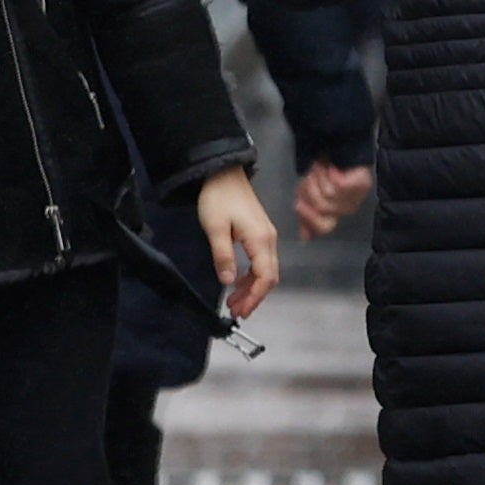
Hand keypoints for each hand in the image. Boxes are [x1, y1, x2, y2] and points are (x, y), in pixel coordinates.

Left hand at [198, 166, 280, 319]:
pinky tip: (237, 282)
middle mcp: (269, 240)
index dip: (255, 297)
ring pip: (266, 270)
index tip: (241, 310)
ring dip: (252, 287)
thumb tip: (228, 281)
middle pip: (269, 277)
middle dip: (254, 296)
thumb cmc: (218, 198)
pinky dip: (251, 276)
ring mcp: (266, 236)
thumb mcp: (215, 228)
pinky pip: (261, 261)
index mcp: (260, 239)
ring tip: (234, 301)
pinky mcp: (260, 234)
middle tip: (235, 310)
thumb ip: (223, 255)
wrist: (223, 174)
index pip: (265, 277)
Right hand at [294, 160, 374, 238]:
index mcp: (334, 214)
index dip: (309, 217)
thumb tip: (304, 238)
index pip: (323, 227)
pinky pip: (337, 185)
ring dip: (318, 177)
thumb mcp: (306, 194)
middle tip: (311, 177)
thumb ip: (304, 215)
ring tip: (321, 168)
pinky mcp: (361, 184)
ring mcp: (356, 196)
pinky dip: (329, 173)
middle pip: (321, 208)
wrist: (337, 149)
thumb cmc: (322, 172)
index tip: (298, 204)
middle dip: (310, 190)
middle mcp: (346, 208)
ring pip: (327, 195)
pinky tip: (330, 167)